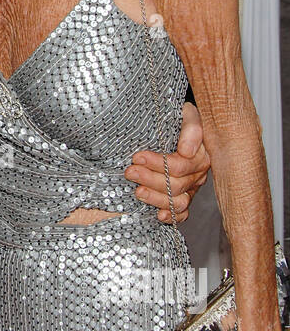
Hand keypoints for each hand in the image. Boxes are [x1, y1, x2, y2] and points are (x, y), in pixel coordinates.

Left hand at [125, 100, 209, 223]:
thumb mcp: (187, 114)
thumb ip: (191, 128)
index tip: (137, 156)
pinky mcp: (184, 197)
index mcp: (201, 155)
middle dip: (150, 179)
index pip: (180, 165)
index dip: (158, 163)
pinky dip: (172, 216)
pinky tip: (159, 216)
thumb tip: (187, 150)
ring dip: (156, 198)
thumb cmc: (180, 118)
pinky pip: (182, 212)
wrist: (178, 123)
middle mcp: (198, 174)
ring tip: (137, 192)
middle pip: (177, 184)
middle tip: (130, 172)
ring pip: (178, 201)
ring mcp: (191, 187)